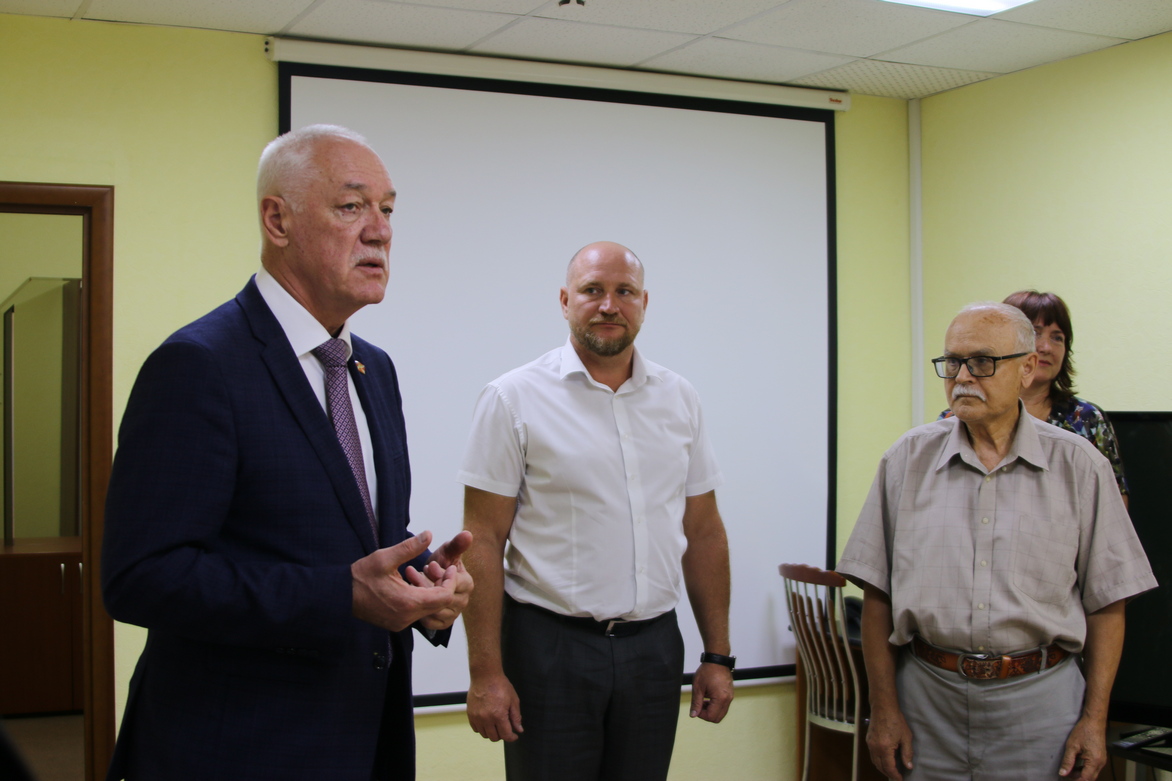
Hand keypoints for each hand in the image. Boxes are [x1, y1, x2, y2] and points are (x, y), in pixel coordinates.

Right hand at [351, 532, 467, 631]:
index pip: (445, 597)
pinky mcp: (396, 624)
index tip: (448, 568)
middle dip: (443, 586)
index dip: (450, 582)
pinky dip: (421, 599)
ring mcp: (401, 623)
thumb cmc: (361, 576)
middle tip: (439, 569)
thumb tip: (429, 534)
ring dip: (432, 593)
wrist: (340, 596)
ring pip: (429, 610)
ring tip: (426, 574)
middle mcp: (407, 617)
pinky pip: (417, 613)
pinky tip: (414, 584)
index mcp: (408, 602)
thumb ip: (409, 547)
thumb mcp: (385, 557)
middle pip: (440, 605)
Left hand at [406, 531, 473, 629]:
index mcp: (467, 584)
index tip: (429, 566)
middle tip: (414, 573)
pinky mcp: (442, 624)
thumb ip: (456, 544)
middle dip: (426, 585)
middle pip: (443, 598)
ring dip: (419, 596)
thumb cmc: (440, 563)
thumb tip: (468, 534)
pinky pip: (429, 622)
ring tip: (410, 581)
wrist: (430, 578)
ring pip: (435, 610)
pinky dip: (418, 610)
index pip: (454, 583)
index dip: (439, 575)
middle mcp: (463, 601)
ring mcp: (453, 614)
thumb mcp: (446, 552)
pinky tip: (410, 596)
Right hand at [467, 671, 522, 741]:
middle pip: (494, 738)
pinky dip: (482, 728)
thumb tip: (519, 729)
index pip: (505, 735)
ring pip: (484, 734)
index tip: (514, 735)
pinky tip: (487, 721)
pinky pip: (476, 728)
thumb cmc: (500, 685)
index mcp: (499, 715)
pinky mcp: (470, 714)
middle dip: (502, 735)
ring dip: (491, 732)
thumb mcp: (513, 700)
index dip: (512, 737)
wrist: (485, 675)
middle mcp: (486, 718)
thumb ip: (516, 717)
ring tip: (496, 724)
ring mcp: (477, 717)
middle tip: (505, 727)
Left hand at [690, 662, 733, 722]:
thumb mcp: (698, 688)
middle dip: (707, 714)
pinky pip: (723, 706)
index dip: (701, 715)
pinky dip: (715, 706)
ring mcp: (730, 697)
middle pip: (717, 718)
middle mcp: (728, 699)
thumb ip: (696, 703)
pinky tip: (708, 697)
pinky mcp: (730, 694)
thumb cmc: (707, 671)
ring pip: (721, 713)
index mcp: (721, 698)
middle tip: (699, 705)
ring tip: (703, 700)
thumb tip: (693, 715)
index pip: (711, 717)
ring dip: (711, 710)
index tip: (696, 707)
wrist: (717, 660)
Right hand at [866, 700, 913, 780]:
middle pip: (880, 767)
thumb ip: (907, 753)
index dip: (895, 775)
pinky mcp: (868, 740)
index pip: (889, 767)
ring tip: (891, 771)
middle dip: (888, 774)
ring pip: (874, 761)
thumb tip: (908, 766)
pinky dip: (878, 761)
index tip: (901, 779)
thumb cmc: (896, 720)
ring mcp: (870, 744)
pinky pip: (872, 755)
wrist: (883, 707)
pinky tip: (884, 760)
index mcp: (884, 748)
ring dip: (882, 768)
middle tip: (897, 777)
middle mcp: (875, 748)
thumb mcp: (906, 737)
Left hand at [1058, 716, 1106, 779]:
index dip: (1075, 780)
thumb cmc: (1084, 731)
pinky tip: (1076, 765)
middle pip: (1090, 778)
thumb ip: (1067, 761)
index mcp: (1094, 761)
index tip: (1065, 778)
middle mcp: (1100, 763)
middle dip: (1078, 778)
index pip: (1085, 778)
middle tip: (1066, 774)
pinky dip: (1085, 769)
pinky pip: (1094, 768)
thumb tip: (1063, 773)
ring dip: (1081, 774)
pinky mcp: (1100, 757)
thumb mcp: (1072, 746)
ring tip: (1069, 769)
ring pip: (1092, 774)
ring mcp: (1102, 760)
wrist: (1094, 721)